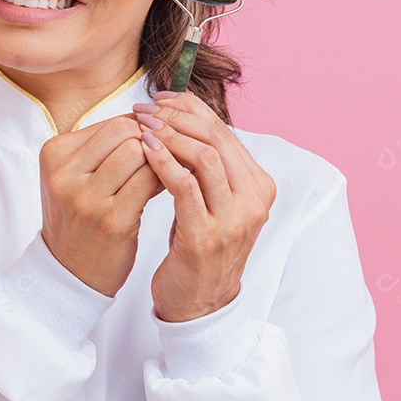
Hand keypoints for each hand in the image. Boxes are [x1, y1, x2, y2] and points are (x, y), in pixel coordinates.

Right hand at [38, 114, 164, 297]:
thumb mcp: (74, 176)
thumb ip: (103, 146)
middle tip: (165, 156)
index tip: (155, 143)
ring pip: (139, 152)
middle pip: (125, 131)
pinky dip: (165, 178)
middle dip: (152, 140)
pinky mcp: (112, 220)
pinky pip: (150, 181)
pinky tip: (169, 186)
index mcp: (54, 154)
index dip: (140, 129)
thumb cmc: (79, 218)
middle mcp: (65, 173)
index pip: (111, 123)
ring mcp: (87, 198)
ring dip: (159, 159)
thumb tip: (152, 118)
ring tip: (166, 171)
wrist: (69, 273)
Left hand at [133, 91, 276, 321]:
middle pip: (218, 137)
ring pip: (205, 157)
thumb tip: (178, 112)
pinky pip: (185, 187)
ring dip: (169, 135)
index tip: (160, 98)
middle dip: (178, 116)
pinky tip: (144, 151)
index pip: (225, 130)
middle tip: (146, 108)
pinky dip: (163, 162)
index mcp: (259, 185)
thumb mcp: (213, 199)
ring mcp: (233, 220)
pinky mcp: (206, 236)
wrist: (200, 303)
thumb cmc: (200, 243)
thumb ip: (206, 163)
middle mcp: (253, 200)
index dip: (191, 108)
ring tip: (141, 126)